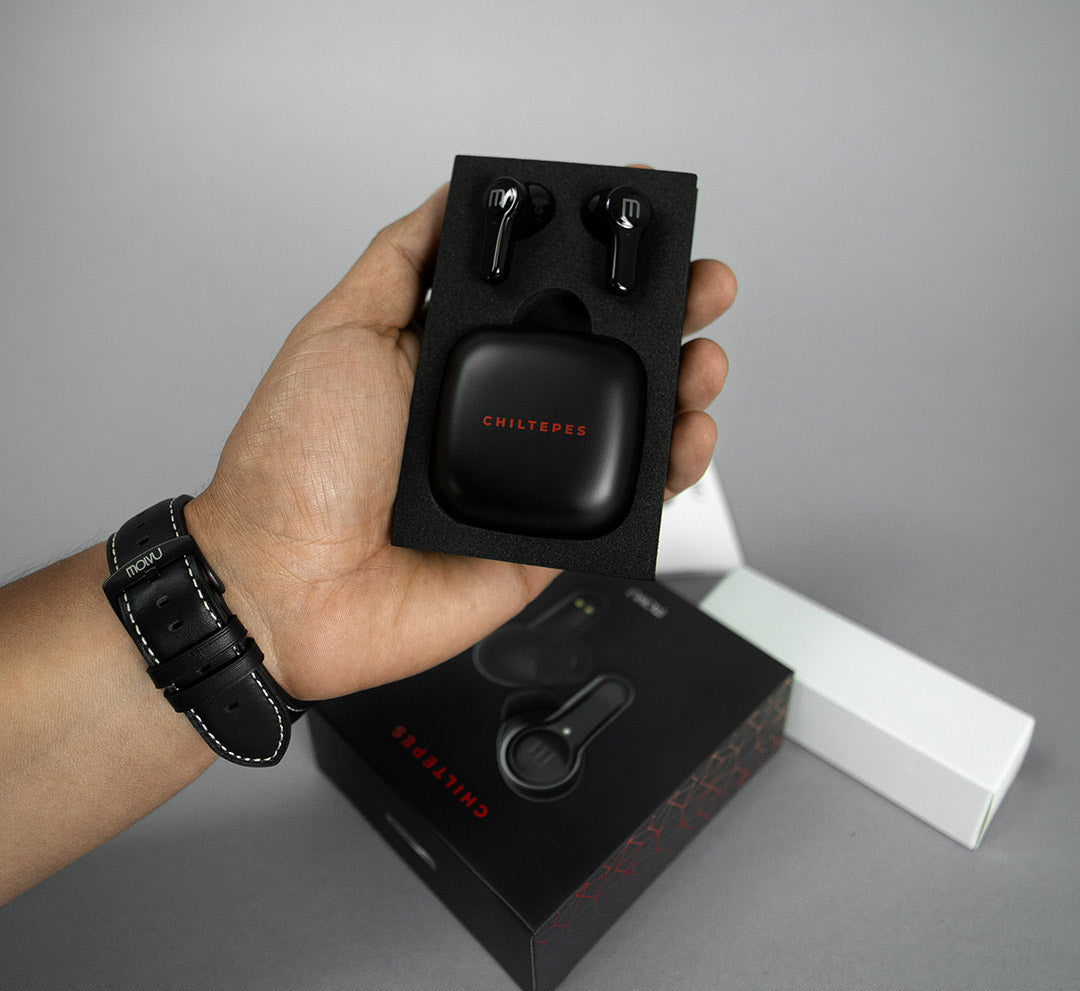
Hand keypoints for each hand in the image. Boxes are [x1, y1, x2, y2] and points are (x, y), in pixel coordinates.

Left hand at [186, 184, 735, 701]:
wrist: (282, 584)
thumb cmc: (294, 464)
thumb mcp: (341, 330)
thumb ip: (402, 261)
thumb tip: (451, 198)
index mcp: (456, 360)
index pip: (552, 302)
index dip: (607, 266)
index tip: (652, 229)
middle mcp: (500, 415)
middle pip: (604, 361)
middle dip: (667, 318)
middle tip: (705, 287)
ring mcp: (529, 478)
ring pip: (629, 430)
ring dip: (682, 390)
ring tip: (702, 362)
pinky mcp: (547, 541)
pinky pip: (625, 508)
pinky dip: (670, 475)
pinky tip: (687, 439)